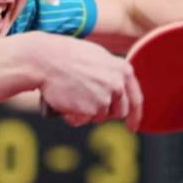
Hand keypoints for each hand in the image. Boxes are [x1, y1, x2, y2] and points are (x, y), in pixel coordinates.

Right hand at [26, 33, 143, 130]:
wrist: (46, 60)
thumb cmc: (67, 56)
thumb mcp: (97, 57)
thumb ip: (112, 73)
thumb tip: (118, 90)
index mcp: (123, 70)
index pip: (136, 99)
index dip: (135, 116)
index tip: (132, 126)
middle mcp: (117, 85)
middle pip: (119, 112)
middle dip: (106, 113)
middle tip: (89, 107)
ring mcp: (104, 99)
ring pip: (99, 117)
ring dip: (86, 112)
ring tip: (72, 96)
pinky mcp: (89, 110)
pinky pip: (82, 121)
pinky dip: (73, 117)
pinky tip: (65, 103)